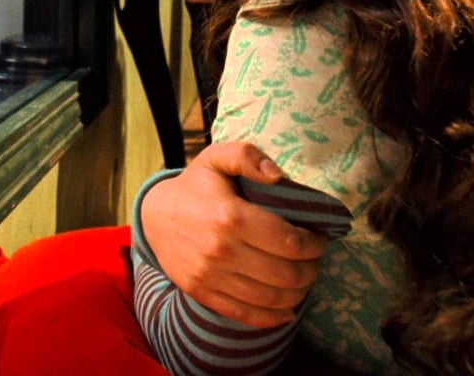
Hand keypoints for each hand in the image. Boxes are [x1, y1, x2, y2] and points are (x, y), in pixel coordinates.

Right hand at [140, 141, 328, 327]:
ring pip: (271, 299)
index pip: (290, 242)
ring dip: (299, 293)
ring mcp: (210, 276)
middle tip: (314, 260)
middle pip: (286, 274)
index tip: (319, 239)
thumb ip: (248, 156)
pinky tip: (287, 307)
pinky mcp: (202, 294)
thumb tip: (279, 176)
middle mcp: (221, 250)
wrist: (154, 216)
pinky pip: (246, 315)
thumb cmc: (195, 186)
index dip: (315, 244)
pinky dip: (274, 317)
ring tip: (303, 279)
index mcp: (230, 216)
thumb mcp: (217, 158)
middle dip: (312, 269)